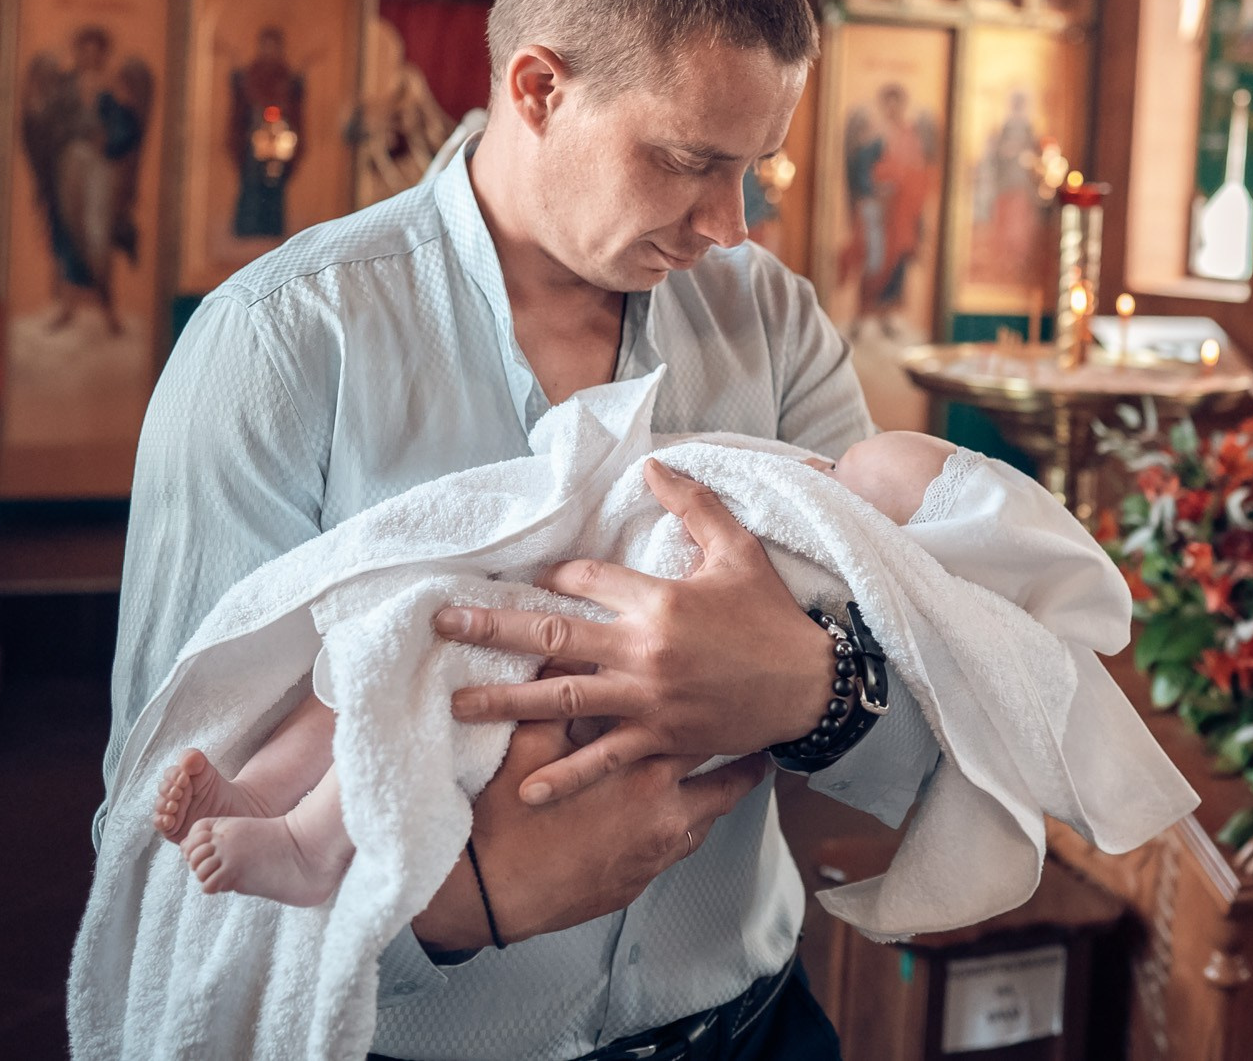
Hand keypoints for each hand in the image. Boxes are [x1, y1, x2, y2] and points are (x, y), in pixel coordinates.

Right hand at [411, 717, 766, 948]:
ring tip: (750, 767)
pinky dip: (698, 822)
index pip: (698, 724)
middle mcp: (661, 805)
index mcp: (638, 763)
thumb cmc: (511, 815)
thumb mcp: (532, 741)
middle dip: (740, 745)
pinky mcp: (647, 876)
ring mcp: (659, 846)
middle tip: (759, 725)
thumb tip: (575, 649)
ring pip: (715, 809)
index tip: (737, 687)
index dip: (719, 704)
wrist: (497, 891)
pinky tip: (697, 809)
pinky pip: (689, 843)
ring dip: (729, 786)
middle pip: (724, 769)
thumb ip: (560, 692)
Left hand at [437, 458, 835, 803]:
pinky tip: (528, 790)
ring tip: (457, 705)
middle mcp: (643, 650)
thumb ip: (693, 504)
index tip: (536, 579)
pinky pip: (603, 760)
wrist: (809, 686)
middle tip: (443, 625)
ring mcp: (646, 700)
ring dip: (506, 702)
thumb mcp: (738, 549)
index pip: (585, 581)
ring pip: (562, 700)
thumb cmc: (772, 616)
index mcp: (659, 601)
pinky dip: (566, 776)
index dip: (554, 576)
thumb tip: (653, 463)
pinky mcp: (659, 739)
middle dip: (492, 629)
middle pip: (553, 637)